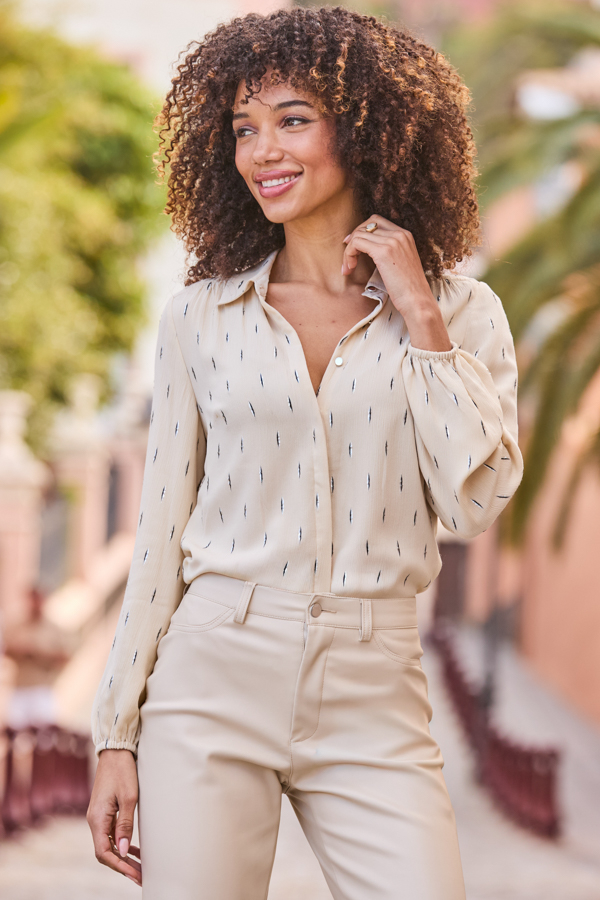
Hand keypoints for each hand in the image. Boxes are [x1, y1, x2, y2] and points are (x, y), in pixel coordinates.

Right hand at [87, 749, 141, 886]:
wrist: (115, 751)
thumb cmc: (123, 771)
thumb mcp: (129, 798)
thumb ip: (125, 825)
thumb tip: (124, 851)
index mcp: (97, 819)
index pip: (104, 852)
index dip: (119, 866)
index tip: (135, 874)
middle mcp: (94, 820)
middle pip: (105, 852)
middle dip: (122, 866)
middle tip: (141, 875)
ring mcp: (98, 816)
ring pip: (108, 844)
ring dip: (123, 857)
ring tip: (140, 867)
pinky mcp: (104, 811)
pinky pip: (110, 834)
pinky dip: (121, 843)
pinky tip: (133, 849)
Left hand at [342, 215, 451, 351]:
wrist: (417, 301)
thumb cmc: (408, 289)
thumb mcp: (401, 264)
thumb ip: (390, 252)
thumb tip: (369, 250)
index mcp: (406, 235)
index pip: (377, 221)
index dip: (362, 232)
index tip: (354, 248)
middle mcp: (400, 234)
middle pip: (367, 224)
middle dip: (353, 238)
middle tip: (348, 257)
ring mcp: (392, 241)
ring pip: (358, 234)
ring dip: (348, 251)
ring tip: (348, 268)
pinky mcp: (383, 252)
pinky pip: (356, 243)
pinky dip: (348, 255)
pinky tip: (349, 269)